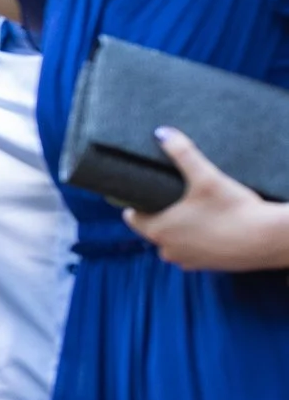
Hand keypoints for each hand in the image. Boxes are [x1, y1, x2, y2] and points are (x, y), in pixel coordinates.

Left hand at [121, 127, 288, 271]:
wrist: (268, 239)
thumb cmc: (234, 209)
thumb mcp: (206, 177)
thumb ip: (182, 153)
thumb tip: (161, 132)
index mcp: (157, 230)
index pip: (132, 217)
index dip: (137, 203)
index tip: (148, 192)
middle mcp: (166, 250)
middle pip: (152, 228)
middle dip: (161, 214)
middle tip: (177, 197)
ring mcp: (186, 261)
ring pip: (173, 242)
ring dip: (180, 229)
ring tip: (196, 211)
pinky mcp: (206, 267)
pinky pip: (193, 252)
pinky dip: (198, 241)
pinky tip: (211, 227)